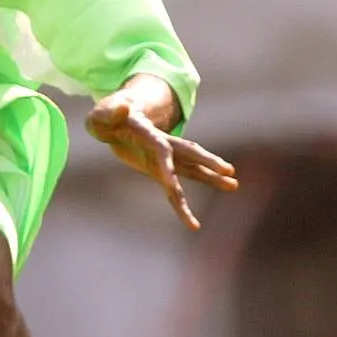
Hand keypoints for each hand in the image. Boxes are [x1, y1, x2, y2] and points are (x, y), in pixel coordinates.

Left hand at [86, 77, 237, 231]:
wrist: (114, 122)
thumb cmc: (107, 118)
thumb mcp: (102, 115)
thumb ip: (111, 113)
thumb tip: (124, 110)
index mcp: (148, 135)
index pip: (161, 149)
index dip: (167, 165)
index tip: (172, 183)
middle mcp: (163, 147)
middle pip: (188, 155)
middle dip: (207, 163)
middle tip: (229, 171)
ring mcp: (165, 159)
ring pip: (192, 170)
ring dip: (212, 178)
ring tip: (234, 185)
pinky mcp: (161, 170)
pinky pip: (177, 191)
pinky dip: (184, 207)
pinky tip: (194, 225)